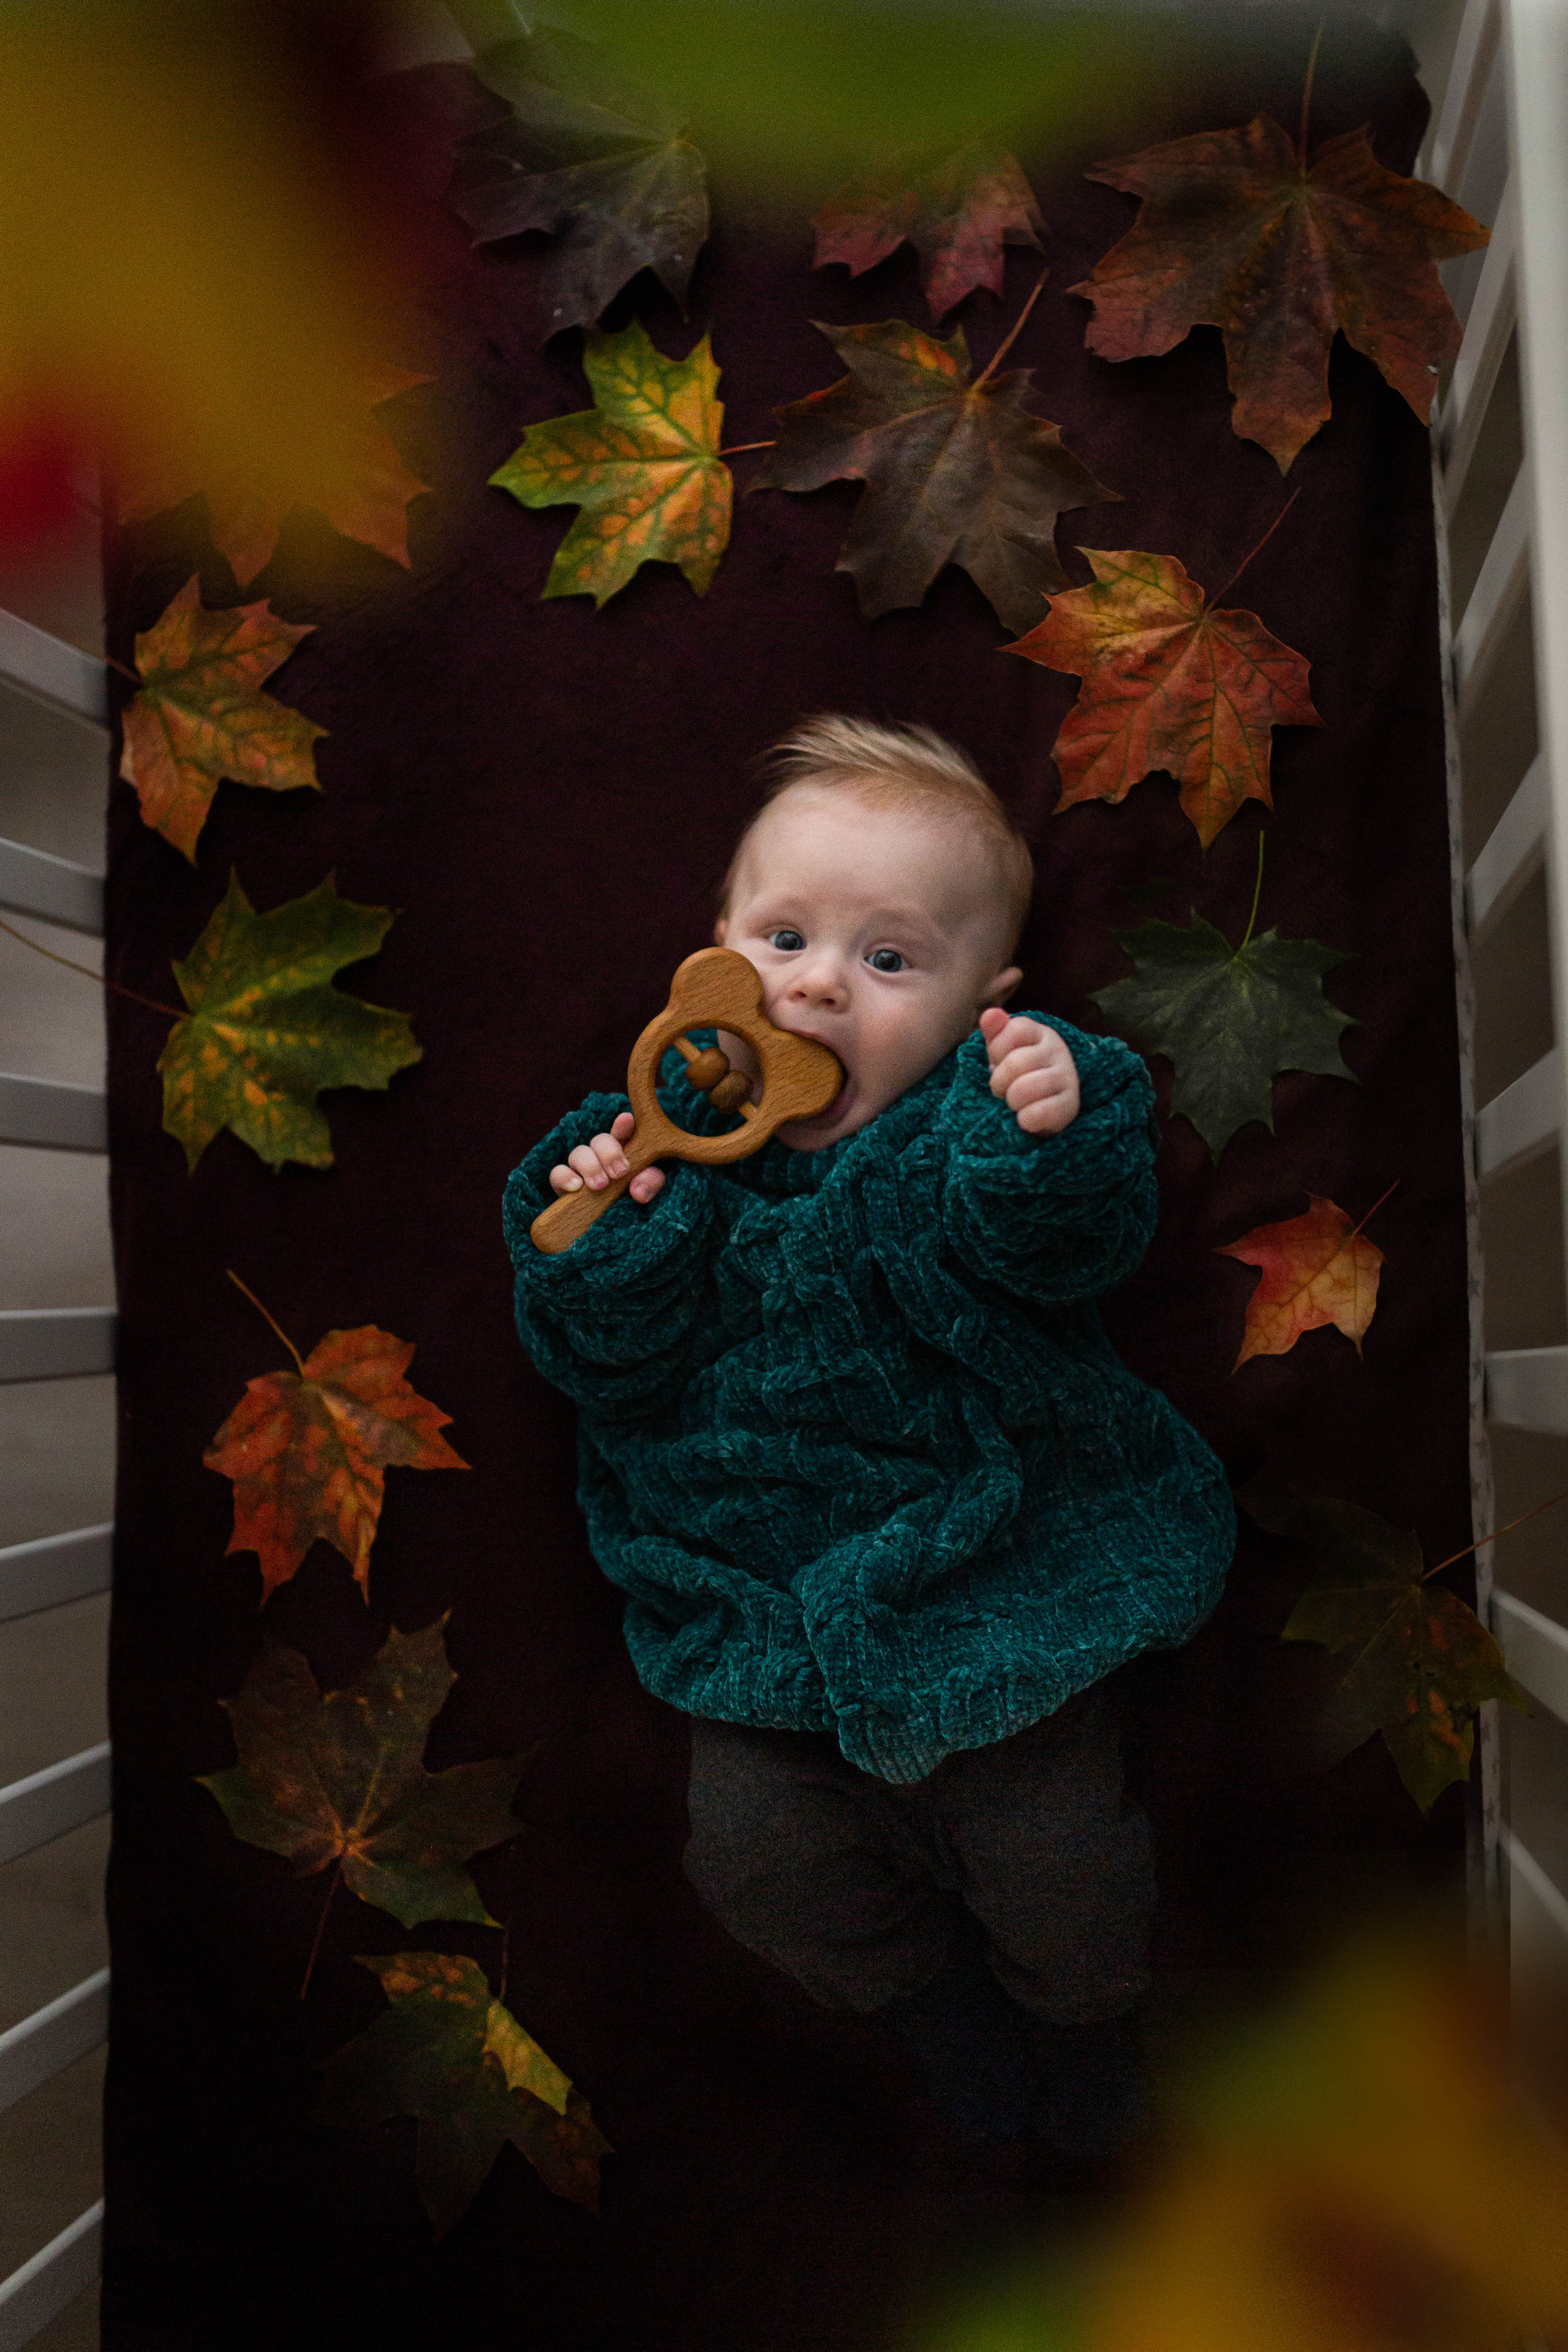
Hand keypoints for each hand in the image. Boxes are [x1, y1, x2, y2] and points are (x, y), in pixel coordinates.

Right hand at [549, 1110, 664, 1203]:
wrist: (610, 1224)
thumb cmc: (631, 1197)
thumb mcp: (647, 1188)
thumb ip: (649, 1183)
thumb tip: (638, 1191)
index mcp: (623, 1150)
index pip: (622, 1131)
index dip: (623, 1125)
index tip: (625, 1120)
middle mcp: (600, 1155)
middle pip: (599, 1140)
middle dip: (609, 1153)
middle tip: (619, 1173)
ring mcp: (580, 1168)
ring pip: (578, 1152)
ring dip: (590, 1167)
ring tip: (600, 1185)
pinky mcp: (563, 1183)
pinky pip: (557, 1173)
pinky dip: (565, 1177)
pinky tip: (576, 1187)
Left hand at [979, 1009, 1080, 1136]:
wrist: (1046, 1103)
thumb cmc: (1019, 1072)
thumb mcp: (1003, 1049)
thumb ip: (995, 1031)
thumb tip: (990, 1013)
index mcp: (1040, 1033)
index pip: (1014, 1029)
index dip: (998, 1050)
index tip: (998, 1062)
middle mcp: (1058, 1051)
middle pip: (1015, 1062)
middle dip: (999, 1081)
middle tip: (1003, 1089)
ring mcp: (1068, 1077)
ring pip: (1024, 1088)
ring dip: (1012, 1101)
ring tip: (1015, 1103)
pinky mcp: (1071, 1104)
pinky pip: (1040, 1113)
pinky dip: (1026, 1119)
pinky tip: (1026, 1119)